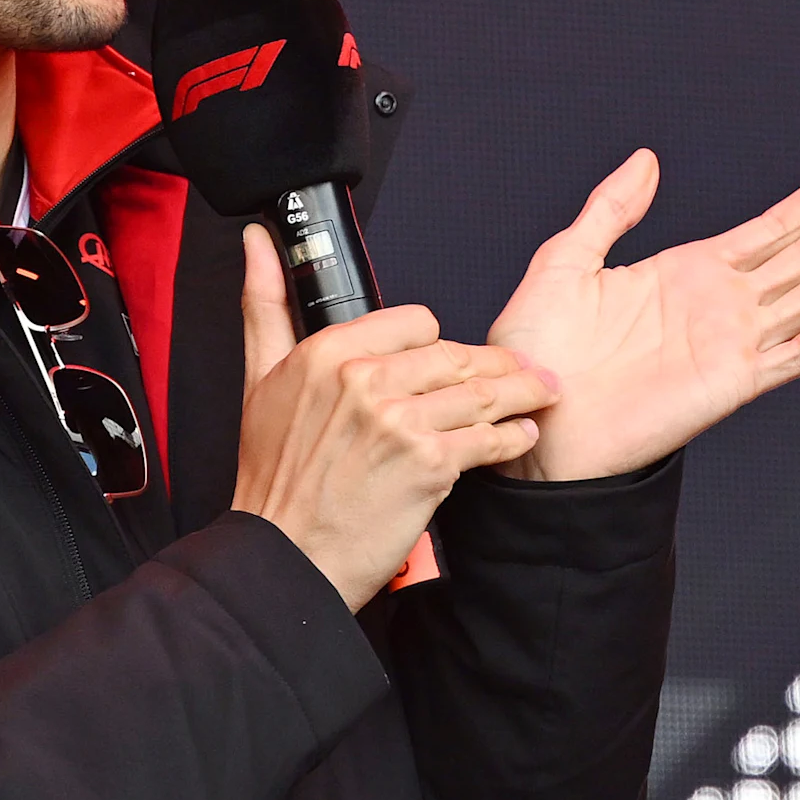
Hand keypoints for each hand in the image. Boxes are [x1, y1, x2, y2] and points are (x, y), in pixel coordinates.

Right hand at [232, 226, 555, 608]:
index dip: (437, 340)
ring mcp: (400, 421)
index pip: (414, 320)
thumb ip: (264, 305)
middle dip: (498, 363)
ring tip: (542, 392)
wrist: (285, 557)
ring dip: (520, 392)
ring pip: (479, 391)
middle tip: (527, 368)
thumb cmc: (274, 479)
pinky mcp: (429, 463)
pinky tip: (523, 432)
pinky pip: (488, 438)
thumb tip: (258, 242)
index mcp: (328, 353)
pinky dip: (513, 435)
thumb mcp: (257, 380)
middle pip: (456, 354)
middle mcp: (365, 379)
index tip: (452, 356)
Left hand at [486, 148, 799, 480]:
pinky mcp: (734, 382)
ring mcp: (736, 343)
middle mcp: (726, 304)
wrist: (531, 423)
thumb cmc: (538, 352)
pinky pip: (794, 350)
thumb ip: (610, 208)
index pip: (778, 225)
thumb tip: (647, 159)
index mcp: (695, 271)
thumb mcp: (567, 260)